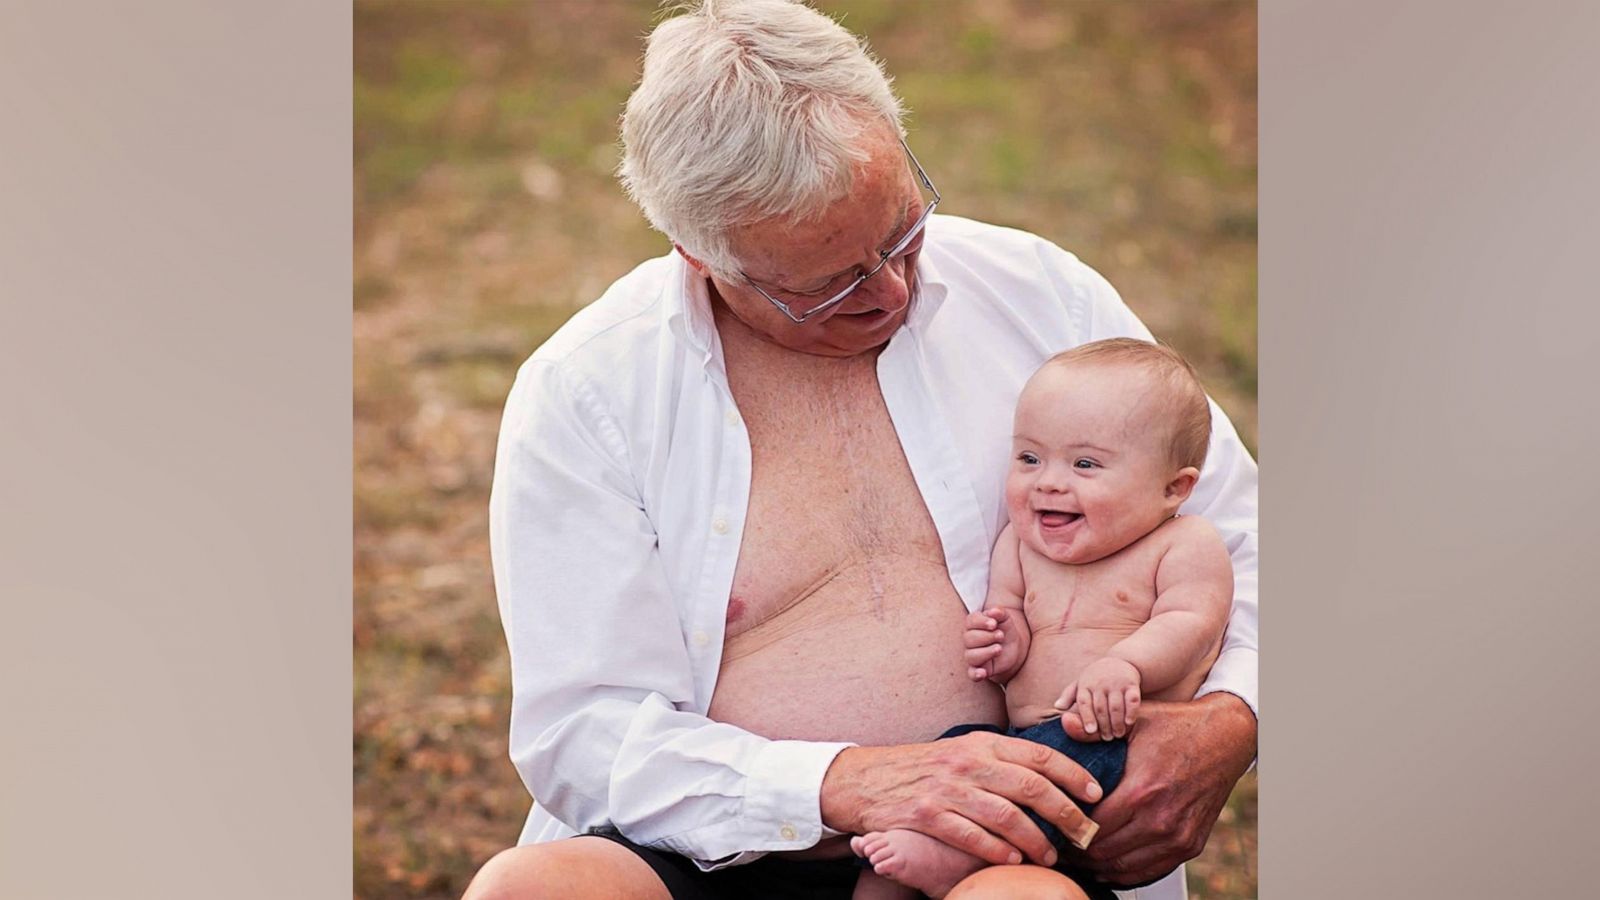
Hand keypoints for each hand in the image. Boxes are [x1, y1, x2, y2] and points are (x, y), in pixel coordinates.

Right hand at [820, 733, 1105, 867]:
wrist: (864, 778)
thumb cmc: (920, 769)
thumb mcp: (961, 752)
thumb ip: (999, 761)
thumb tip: (1047, 778)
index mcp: (981, 743)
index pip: (1039, 755)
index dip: (1073, 775)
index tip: (1095, 794)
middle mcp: (968, 762)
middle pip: (1032, 787)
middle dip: (1066, 813)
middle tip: (1084, 834)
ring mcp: (947, 789)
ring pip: (1007, 816)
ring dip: (1035, 840)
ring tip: (1050, 855)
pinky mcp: (927, 815)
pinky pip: (972, 836)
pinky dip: (997, 851)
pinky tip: (1012, 862)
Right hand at [962, 608, 1023, 681]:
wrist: (1015, 647)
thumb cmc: (1006, 630)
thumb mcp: (1006, 619)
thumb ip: (999, 613)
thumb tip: (994, 611)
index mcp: (973, 624)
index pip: (970, 621)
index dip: (981, 622)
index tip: (994, 624)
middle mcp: (969, 640)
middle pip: (969, 638)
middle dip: (986, 637)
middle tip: (1001, 636)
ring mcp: (973, 655)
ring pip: (970, 655)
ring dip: (986, 652)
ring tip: (999, 649)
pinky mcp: (979, 669)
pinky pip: (972, 674)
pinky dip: (976, 674)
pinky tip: (983, 672)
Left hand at [1054, 657, 1140, 739]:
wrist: (1120, 661)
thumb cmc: (1096, 677)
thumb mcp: (1080, 683)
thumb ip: (1069, 695)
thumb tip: (1057, 707)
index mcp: (1086, 684)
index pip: (1084, 703)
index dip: (1087, 717)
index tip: (1091, 731)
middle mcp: (1100, 683)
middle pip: (1100, 708)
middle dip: (1104, 725)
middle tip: (1107, 738)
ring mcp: (1116, 683)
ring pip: (1116, 706)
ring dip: (1117, 723)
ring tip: (1118, 734)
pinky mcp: (1131, 684)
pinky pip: (1132, 700)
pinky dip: (1131, 712)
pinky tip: (1129, 722)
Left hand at [1059, 694, 1256, 886]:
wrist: (1226, 738)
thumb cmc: (1177, 726)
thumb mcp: (1135, 719)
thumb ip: (1095, 728)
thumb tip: (1063, 724)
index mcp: (1142, 790)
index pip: (1092, 827)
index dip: (1068, 830)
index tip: (1053, 826)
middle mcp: (1161, 820)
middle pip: (1104, 853)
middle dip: (1078, 852)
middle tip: (1059, 845)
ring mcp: (1178, 836)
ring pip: (1125, 868)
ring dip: (1098, 867)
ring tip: (1078, 857)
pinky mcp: (1191, 845)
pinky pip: (1151, 872)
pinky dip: (1126, 874)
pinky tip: (1107, 866)